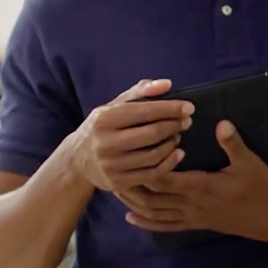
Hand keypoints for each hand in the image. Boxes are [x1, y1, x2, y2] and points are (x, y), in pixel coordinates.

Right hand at [71, 79, 191, 193]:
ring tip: (178, 135)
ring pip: (154, 155)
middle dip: (175, 126)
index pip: (145, 112)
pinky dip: (170, 163)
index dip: (171, 109)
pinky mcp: (118, 182)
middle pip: (152, 134)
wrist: (77, 160)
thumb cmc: (103, 127)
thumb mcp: (114, 106)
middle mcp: (105, 143)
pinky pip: (152, 174)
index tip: (190, 108)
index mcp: (104, 119)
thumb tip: (167, 84)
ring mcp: (111, 165)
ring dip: (172, 144)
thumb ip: (140, 92)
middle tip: (187, 121)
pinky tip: (177, 153)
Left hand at [117, 120, 267, 241]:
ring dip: (134, 202)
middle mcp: (190, 204)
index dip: (146, 167)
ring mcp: (191, 217)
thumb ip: (233, 144)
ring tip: (116, 189)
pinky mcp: (195, 224)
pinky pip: (165, 226)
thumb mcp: (250, 163)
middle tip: (114, 170)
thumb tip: (220, 122)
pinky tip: (133, 217)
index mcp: (201, 187)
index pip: (163, 179)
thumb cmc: (261, 189)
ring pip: (154, 213)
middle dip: (131, 185)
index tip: (134, 153)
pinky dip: (146, 223)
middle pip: (151, 197)